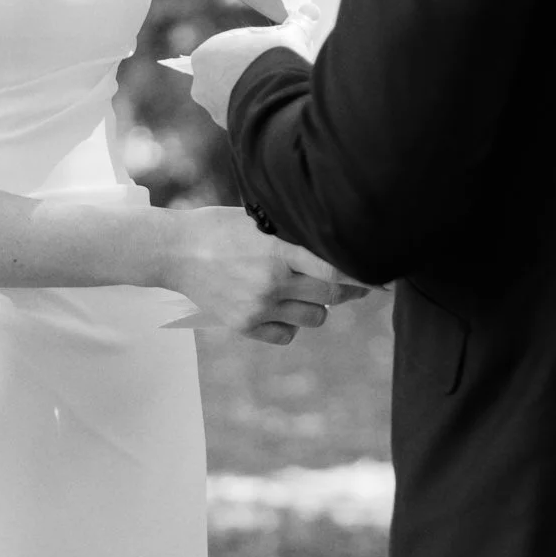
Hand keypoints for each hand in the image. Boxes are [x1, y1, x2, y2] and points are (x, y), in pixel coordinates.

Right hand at [160, 204, 344, 339]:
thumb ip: (296, 237)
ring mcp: (258, 307)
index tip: (380, 277)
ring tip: (306, 290)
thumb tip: (338, 246)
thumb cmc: (220, 227)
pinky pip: (287, 334)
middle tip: (358, 285)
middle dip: (349, 290)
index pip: (335, 269)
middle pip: (331, 295)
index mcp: (278, 249)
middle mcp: (272, 281)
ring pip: (315, 318)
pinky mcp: (244, 326)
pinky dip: (291, 323)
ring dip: (318, 306)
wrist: (175, 251)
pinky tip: (282, 305)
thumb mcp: (261, 222)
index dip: (362, 274)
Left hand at [189, 21, 312, 125]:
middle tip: (279, 65)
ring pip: (237, 94)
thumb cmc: (276, 62)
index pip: (233, 44)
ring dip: (255, 89)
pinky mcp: (229, 128)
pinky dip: (258, 107)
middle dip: (254, 68)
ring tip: (280, 86)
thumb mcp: (289, 36)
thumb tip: (311, 10)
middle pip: (233, 70)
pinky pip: (245, 113)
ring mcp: (213, 110)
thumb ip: (298, 23)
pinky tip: (276, 103)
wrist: (278, 103)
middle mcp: (202, 84)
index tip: (276, 47)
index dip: (258, 44)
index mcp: (205, 55)